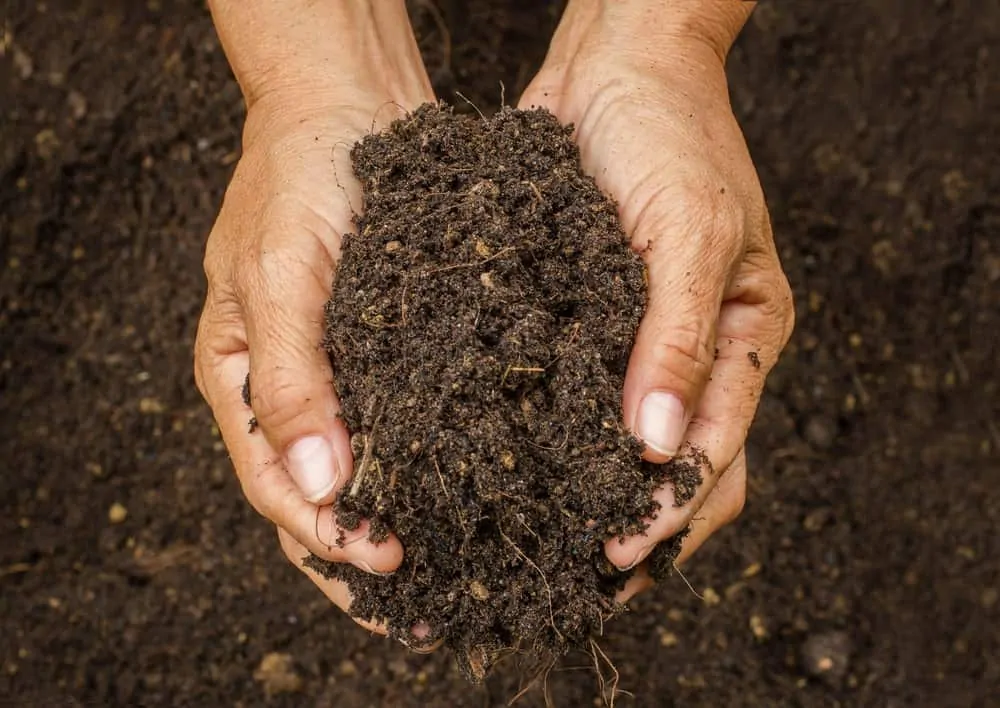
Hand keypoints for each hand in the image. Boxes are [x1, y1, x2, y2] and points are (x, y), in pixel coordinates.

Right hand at [195, 1, 434, 628]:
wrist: (345, 104)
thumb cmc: (297, 179)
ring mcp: (339, 374)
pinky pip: (407, 426)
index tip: (390, 566)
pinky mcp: (388, 351)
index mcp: (239, 382)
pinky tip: (473, 497)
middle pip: (320, 502)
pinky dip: (431, 469)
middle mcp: (290, 391)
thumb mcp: (281, 276)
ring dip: (402, 528)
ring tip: (452, 582)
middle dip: (364, 562)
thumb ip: (291, 384)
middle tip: (423, 615)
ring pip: (366, 475)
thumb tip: (321, 490)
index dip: (329, 538)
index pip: (276, 488)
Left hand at [520, 1, 793, 591]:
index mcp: (746, 336)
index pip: (720, 451)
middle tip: (573, 580)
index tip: (615, 558)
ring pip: (621, 446)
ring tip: (537, 549)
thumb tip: (663, 445)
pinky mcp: (586, 321)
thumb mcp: (692, 230)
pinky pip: (572, 396)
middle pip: (678, 468)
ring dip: (590, 497)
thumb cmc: (672, 134)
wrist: (619, 64)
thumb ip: (681, 338)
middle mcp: (695, 351)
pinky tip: (507, 470)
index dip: (672, 512)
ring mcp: (639, 340)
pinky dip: (551, 439)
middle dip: (636, 529)